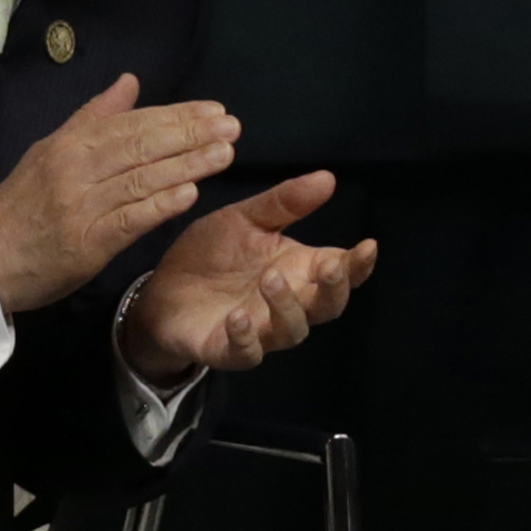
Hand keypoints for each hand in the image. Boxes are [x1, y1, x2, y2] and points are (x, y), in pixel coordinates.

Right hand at [0, 73, 239, 315]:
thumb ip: (94, 117)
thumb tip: (130, 81)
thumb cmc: (25, 204)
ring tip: (224, 154)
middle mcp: (76, 169)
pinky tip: (190, 194)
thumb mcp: (51, 150)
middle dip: (191, 134)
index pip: (132, 122)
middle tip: (232, 127)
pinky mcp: (87, 243)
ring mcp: (82, 205)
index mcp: (71, 143)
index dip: (176, 115)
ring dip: (187, 165)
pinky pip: (129, 219)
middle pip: (142, 145)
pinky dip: (160, 205)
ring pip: (142, 179)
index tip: (214, 110)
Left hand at [121, 171, 378, 383]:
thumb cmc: (212, 254)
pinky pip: (247, 353)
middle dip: (334, 289)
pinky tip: (238, 317)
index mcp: (298, 269)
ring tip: (271, 278)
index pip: (341, 271)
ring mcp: (261, 331)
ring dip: (287, 307)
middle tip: (330, 266)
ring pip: (292, 331)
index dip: (359, 264)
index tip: (369, 246)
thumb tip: (328, 177)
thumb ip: (284, 203)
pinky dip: (246, 338)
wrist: (161, 288)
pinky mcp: (228, 350)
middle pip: (328, 306)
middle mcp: (288, 304)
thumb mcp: (245, 219)